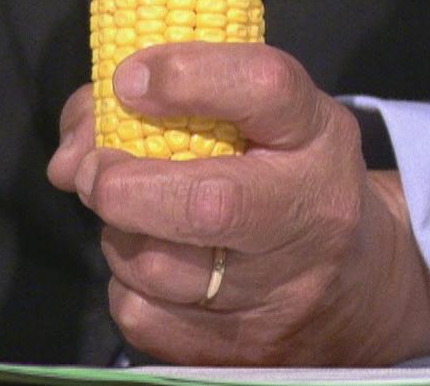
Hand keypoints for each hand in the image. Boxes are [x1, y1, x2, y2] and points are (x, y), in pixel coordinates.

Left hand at [47, 43, 429, 365]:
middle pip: (208, 205)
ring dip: (119, 233)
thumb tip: (72, 154)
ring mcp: (275, 295)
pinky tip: (156, 264)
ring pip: (156, 267)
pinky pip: (143, 314)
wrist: (358, 287)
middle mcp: (305, 215)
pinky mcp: (237, 352)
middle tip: (98, 172)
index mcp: (314, 138)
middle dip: (127, 186)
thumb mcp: (260, 114)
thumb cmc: (286, 174)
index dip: (188, 78)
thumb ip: (166, 103)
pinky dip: (128, 284)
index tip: (131, 79)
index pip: (264, 90)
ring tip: (135, 215)